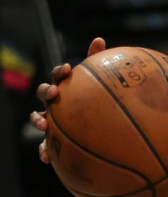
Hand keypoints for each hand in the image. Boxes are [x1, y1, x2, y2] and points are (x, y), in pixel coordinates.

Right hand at [29, 37, 106, 162]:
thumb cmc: (97, 103)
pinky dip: (43, 150)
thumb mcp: (101, 85)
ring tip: (44, 124)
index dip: (59, 72)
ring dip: (38, 120)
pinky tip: (46, 157)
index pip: (58, 77)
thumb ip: (98, 64)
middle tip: (55, 93)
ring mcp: (52, 120)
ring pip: (39, 118)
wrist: (99, 132)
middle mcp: (56, 103)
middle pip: (44, 94)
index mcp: (66, 88)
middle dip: (46, 92)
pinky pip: (45, 146)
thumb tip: (98, 39)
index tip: (67, 68)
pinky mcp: (54, 140)